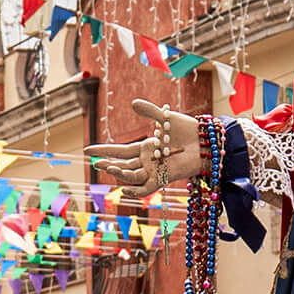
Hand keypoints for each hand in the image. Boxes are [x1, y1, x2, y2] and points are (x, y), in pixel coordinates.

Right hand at [89, 103, 208, 188]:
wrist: (205, 140)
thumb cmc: (187, 129)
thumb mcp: (165, 118)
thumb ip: (149, 112)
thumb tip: (133, 103)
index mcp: (145, 147)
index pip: (119, 151)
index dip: (103, 151)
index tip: (87, 151)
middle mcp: (147, 161)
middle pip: (122, 165)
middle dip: (108, 164)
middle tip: (96, 163)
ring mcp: (155, 170)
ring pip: (131, 176)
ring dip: (120, 174)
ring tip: (110, 168)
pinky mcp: (164, 178)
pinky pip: (146, 189)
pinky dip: (135, 190)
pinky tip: (124, 188)